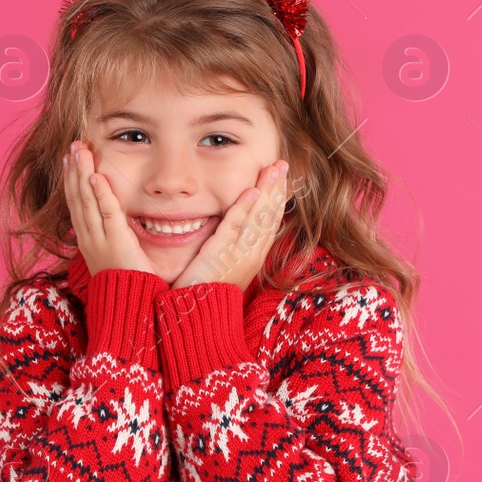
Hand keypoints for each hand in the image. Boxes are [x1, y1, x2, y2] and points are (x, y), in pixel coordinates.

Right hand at [62, 140, 156, 275]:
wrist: (128, 307)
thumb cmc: (125, 284)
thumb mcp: (113, 257)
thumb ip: (112, 238)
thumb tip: (115, 223)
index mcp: (87, 240)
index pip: (75, 205)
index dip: (71, 181)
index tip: (69, 161)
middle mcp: (88, 238)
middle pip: (77, 198)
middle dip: (73, 170)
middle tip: (72, 147)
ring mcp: (100, 239)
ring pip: (86, 201)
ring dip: (82, 173)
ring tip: (78, 151)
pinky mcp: (117, 241)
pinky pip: (107, 212)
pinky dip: (100, 193)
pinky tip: (95, 176)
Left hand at [171, 160, 289, 291]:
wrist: (199, 317)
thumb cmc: (206, 293)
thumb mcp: (224, 266)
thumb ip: (229, 246)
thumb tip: (232, 228)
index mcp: (253, 256)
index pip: (269, 222)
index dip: (276, 199)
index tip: (281, 179)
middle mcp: (252, 255)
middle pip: (269, 216)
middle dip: (277, 189)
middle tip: (283, 164)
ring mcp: (240, 255)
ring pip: (258, 218)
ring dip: (267, 192)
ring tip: (274, 169)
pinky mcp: (223, 256)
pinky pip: (236, 228)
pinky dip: (245, 209)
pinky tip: (252, 192)